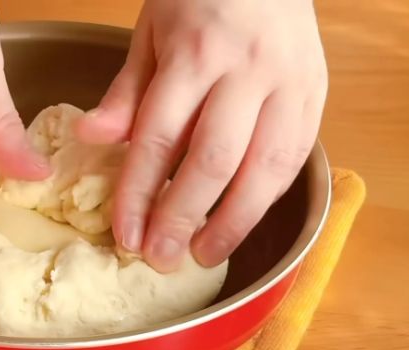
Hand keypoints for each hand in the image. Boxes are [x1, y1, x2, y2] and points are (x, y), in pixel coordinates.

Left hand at [75, 0, 327, 270]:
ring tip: (203, 255)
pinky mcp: (316, 96)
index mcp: (195, 53)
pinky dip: (265, 198)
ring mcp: (288, 85)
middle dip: (182, 218)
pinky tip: (240, 222)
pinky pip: (292, 159)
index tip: (125, 235)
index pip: (159, 137)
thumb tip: (92, 139)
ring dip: (231, 222)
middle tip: (160, 258)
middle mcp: (245, 72)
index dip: (139, 193)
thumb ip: (127, 90)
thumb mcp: (150, 33)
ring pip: (262, 169)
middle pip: (212, 161)